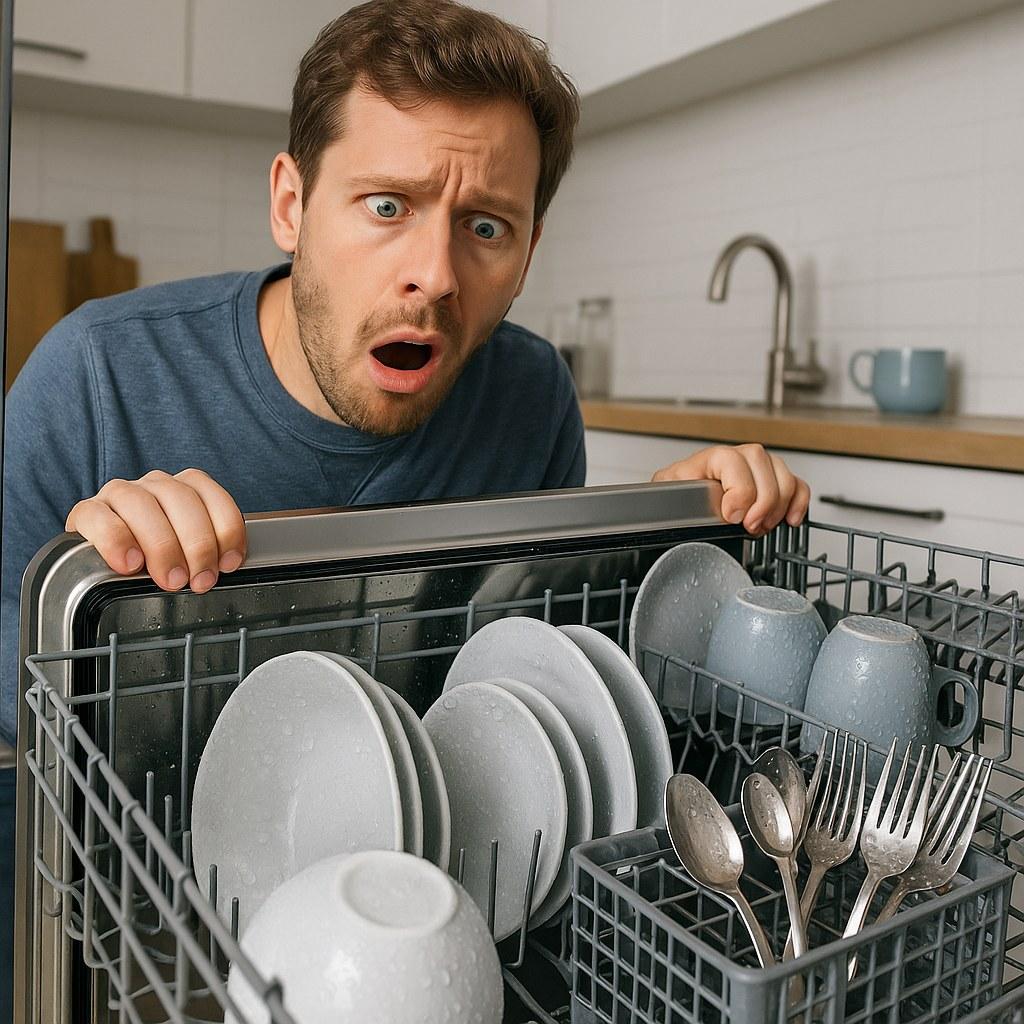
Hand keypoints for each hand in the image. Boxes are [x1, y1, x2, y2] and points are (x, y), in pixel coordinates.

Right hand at [65, 469, 246, 593]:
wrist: (100, 560)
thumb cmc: (152, 558)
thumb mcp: (186, 555)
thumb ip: (204, 555)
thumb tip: (220, 572)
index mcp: (185, 489)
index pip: (213, 497)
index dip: (227, 531)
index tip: (228, 563)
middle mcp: (155, 485)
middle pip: (181, 500)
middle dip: (198, 545)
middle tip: (199, 579)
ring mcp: (120, 494)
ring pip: (142, 504)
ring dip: (162, 546)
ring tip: (171, 579)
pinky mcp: (87, 511)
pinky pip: (99, 517)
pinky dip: (116, 541)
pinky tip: (129, 563)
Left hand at [652, 444, 809, 536]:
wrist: (679, 504)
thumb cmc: (673, 501)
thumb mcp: (665, 497)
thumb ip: (673, 498)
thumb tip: (684, 510)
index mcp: (707, 459)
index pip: (733, 461)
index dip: (739, 490)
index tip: (732, 516)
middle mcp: (734, 458)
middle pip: (762, 463)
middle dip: (762, 501)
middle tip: (750, 526)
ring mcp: (755, 468)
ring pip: (782, 473)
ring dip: (779, 504)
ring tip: (761, 525)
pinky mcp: (771, 482)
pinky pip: (796, 484)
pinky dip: (799, 502)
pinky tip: (789, 518)